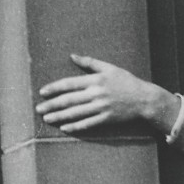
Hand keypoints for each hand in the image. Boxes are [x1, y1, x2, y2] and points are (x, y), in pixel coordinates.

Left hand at [36, 54, 176, 133]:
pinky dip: (75, 126)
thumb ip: (90, 62)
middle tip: (39, 108)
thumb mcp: (110, 68)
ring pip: (76, 113)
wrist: (144, 99)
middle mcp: (96, 94)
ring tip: (47, 119)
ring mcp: (101, 108)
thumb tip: (72, 56)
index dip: (54, 88)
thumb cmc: (127, 81)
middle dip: (52, 105)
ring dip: (59, 116)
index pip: (69, 84)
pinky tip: (65, 128)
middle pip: (69, 100)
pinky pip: (88, 124)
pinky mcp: (107, 119)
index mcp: (95, 80)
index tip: (42, 92)